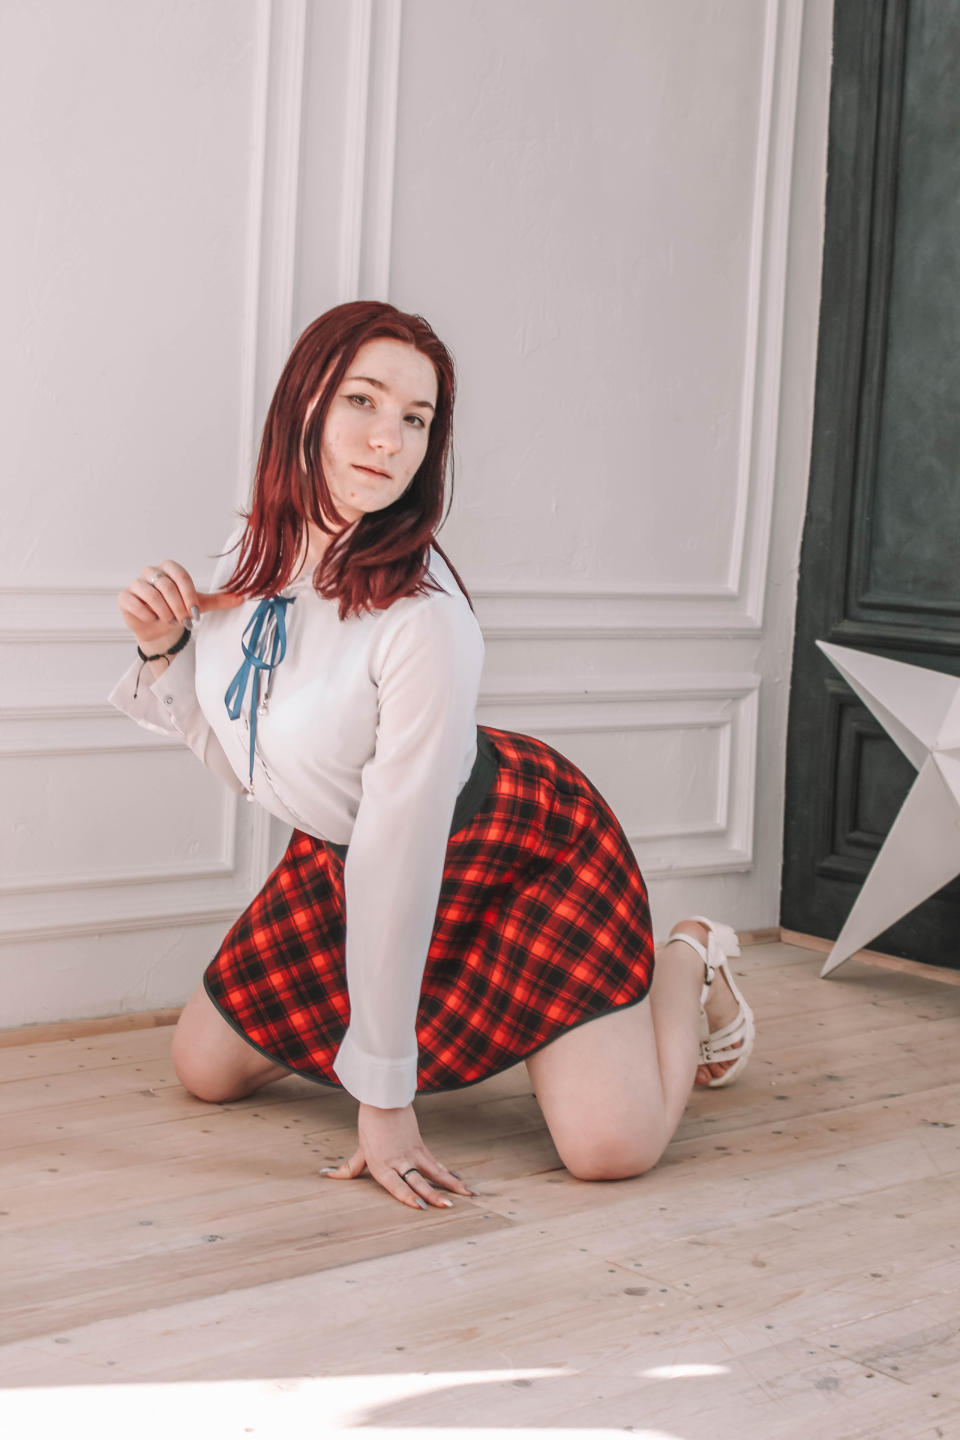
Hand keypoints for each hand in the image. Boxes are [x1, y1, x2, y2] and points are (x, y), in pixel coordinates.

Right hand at [117, 559, 245, 651]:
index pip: (180, 575)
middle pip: (165, 585)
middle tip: (184, 621)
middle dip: (177, 606)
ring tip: (169, 621)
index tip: (195, 612)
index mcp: (170, 569)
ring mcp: (136, 584)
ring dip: (163, 611)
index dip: (188, 594)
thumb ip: (219, 600)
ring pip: (149, 593)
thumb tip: (243, 597)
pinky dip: (146, 614)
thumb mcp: (200, 605)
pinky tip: (152, 620)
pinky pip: (133, 602)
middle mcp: (152, 572)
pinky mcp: (125, 597)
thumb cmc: (179, 611)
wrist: (159, 629)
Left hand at [321, 1102, 476, 1211]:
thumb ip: (350, 1167)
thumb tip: (328, 1175)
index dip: (408, 1197)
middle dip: (434, 1196)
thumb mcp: (361, 1149)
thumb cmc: (370, 1124)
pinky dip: (448, 1174)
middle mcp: (399, 1161)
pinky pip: (437, 1164)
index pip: (397, 1185)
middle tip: (448, 1207)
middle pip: (419, 1180)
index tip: (420, 1207)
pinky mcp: (421, 1146)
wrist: (384, 1098)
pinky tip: (460, 1182)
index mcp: (382, 1165)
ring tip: (468, 1194)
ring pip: (435, 1172)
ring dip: (451, 1185)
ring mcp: (413, 1153)